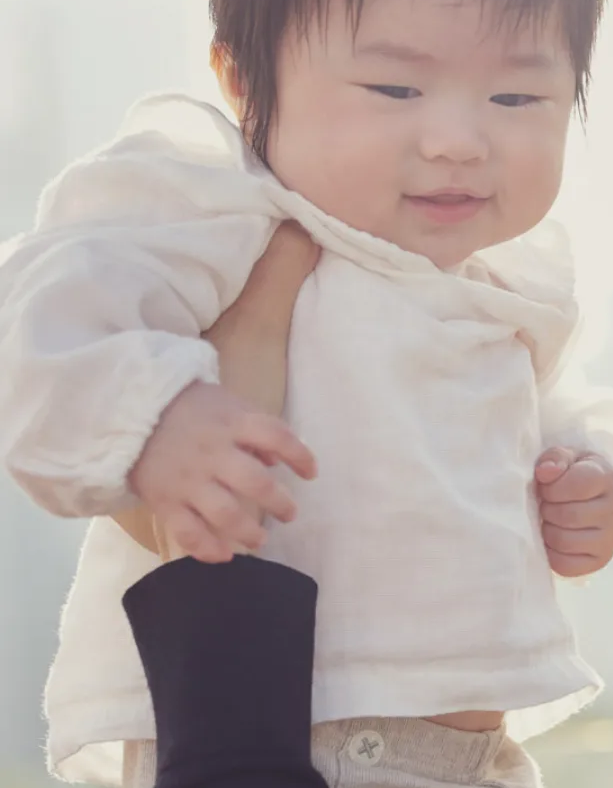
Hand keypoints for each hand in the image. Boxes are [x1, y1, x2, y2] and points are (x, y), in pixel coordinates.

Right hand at [116, 221, 320, 561]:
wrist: (127, 406)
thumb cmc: (194, 387)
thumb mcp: (237, 338)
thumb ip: (275, 290)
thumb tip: (307, 233)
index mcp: (231, 414)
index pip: (274, 437)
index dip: (295, 456)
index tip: (310, 469)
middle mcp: (212, 450)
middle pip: (254, 483)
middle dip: (276, 502)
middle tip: (287, 510)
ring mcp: (188, 477)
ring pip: (225, 514)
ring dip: (248, 529)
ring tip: (259, 536)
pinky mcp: (167, 498)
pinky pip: (189, 532)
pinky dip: (207, 547)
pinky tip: (224, 553)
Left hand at [534, 448, 612, 576]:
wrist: (599, 500)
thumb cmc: (577, 476)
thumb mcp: (569, 458)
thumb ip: (555, 457)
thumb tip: (544, 473)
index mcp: (607, 479)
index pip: (574, 485)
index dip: (551, 487)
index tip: (548, 486)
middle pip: (565, 515)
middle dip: (547, 509)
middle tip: (548, 504)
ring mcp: (610, 540)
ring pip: (562, 541)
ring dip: (548, 530)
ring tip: (553, 520)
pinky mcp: (599, 561)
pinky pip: (564, 565)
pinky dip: (551, 553)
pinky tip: (555, 539)